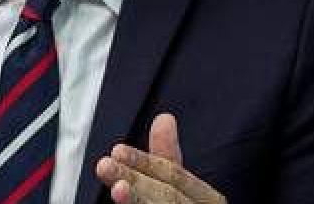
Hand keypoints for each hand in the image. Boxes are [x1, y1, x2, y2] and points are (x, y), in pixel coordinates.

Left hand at [95, 113, 225, 203]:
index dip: (145, 162)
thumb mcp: (178, 188)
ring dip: (138, 203)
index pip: (176, 176)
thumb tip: (164, 118)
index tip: (115, 151)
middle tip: (105, 166)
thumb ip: (169, 159)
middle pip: (169, 197)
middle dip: (136, 180)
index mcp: (208, 200)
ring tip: (117, 192)